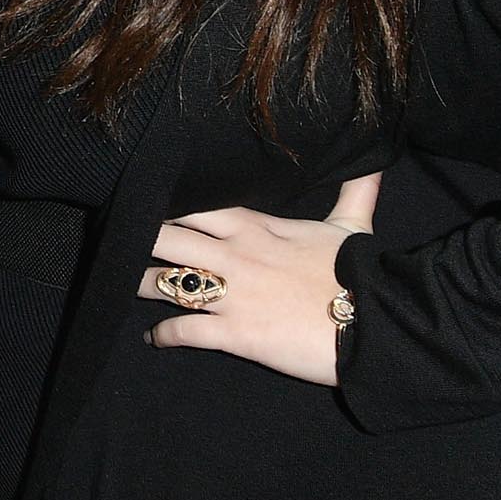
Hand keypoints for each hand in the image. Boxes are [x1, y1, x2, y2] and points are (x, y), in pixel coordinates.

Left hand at [141, 172, 379, 385]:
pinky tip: (155, 338)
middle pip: (167, 237)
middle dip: (140, 238)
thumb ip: (355, 192)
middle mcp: (236, 255)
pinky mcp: (236, 333)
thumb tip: (372, 161)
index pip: (197, 207)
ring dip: (141, 284)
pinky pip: (185, 331)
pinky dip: (164, 335)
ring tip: (127, 285)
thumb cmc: (365, 274)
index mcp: (258, 227)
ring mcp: (232, 294)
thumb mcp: (354, 227)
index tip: (145, 203)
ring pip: (166, 283)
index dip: (166, 206)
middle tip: (121, 240)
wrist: (379, 324)